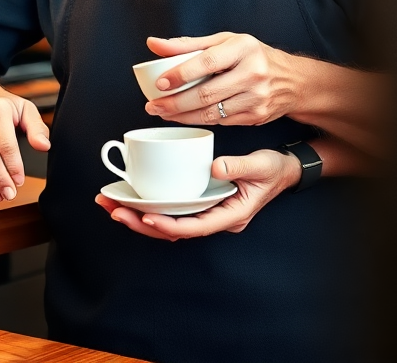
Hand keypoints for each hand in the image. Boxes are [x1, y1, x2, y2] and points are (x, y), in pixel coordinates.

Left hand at [95, 148, 300, 240]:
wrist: (283, 170)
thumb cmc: (274, 170)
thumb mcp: (262, 166)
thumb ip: (239, 167)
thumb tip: (214, 167)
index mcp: (230, 216)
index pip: (194, 228)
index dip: (169, 225)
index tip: (147, 216)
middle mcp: (215, 219)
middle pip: (173, 230)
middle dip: (141, 222)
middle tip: (114, 210)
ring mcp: (207, 214)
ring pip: (169, 223)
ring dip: (140, 216)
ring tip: (112, 205)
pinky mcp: (202, 204)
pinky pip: (173, 211)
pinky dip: (152, 206)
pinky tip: (134, 198)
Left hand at [143, 33, 296, 126]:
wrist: (293, 80)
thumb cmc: (254, 56)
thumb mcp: (226, 42)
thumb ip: (190, 44)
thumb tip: (154, 44)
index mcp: (244, 48)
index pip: (207, 62)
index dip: (180, 74)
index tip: (159, 84)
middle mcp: (253, 72)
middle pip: (206, 93)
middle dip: (174, 103)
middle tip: (153, 105)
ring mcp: (256, 97)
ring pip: (211, 113)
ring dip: (182, 116)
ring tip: (163, 112)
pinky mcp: (255, 116)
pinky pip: (221, 122)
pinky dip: (200, 121)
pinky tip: (186, 117)